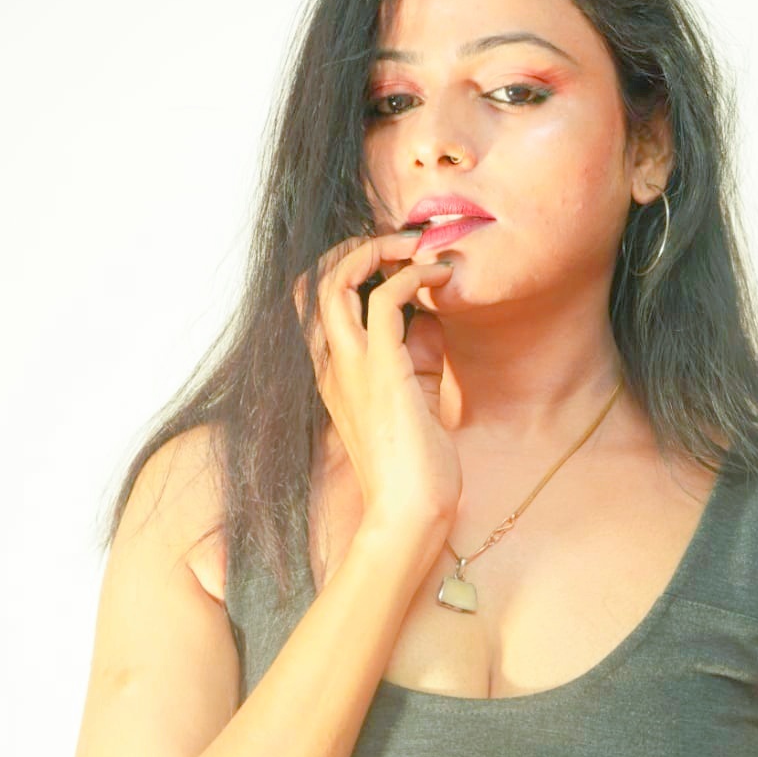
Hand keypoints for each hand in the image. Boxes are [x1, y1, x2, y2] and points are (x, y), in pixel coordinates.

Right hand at [292, 230, 462, 532]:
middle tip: (404, 242)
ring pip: (338, 279)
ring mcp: (352, 367)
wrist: (412, 514)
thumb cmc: (417, 469)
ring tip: (419, 247)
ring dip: (379, 249)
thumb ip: (415, 356)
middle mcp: (333, 365)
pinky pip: (387, 300)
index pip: (317, 303)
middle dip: (356, 247)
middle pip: (314, 281)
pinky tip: (442, 278)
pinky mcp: (383, 371)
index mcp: (335, 374)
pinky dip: (414, 277)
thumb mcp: (415, 397)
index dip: (347, 268)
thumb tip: (430, 317)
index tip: (393, 259)